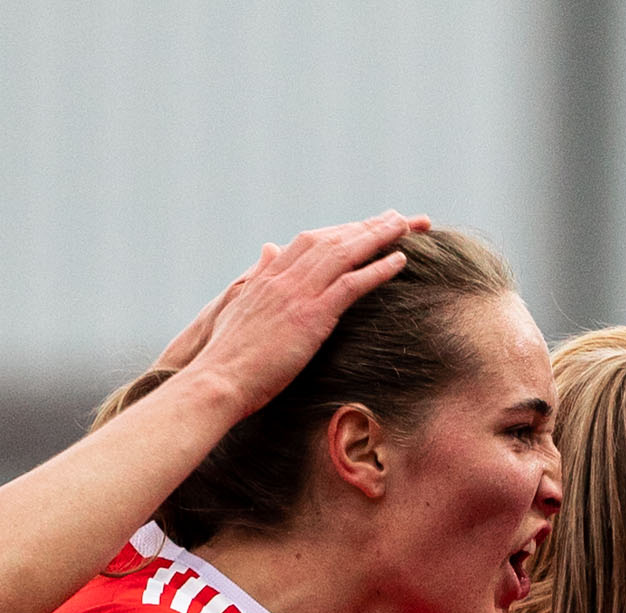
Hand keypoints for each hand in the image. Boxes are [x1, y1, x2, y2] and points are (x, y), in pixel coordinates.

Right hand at [169, 213, 427, 415]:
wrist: (217, 380)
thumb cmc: (226, 357)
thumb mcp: (238, 307)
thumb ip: (256, 277)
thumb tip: (268, 248)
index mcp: (268, 276)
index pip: (311, 241)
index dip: (342, 231)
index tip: (366, 224)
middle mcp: (283, 277)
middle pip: (333, 239)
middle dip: (369, 226)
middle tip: (400, 218)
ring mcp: (297, 294)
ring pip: (345, 253)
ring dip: (379, 237)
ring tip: (409, 227)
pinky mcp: (310, 316)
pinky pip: (350, 284)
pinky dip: (377, 269)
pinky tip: (400, 260)